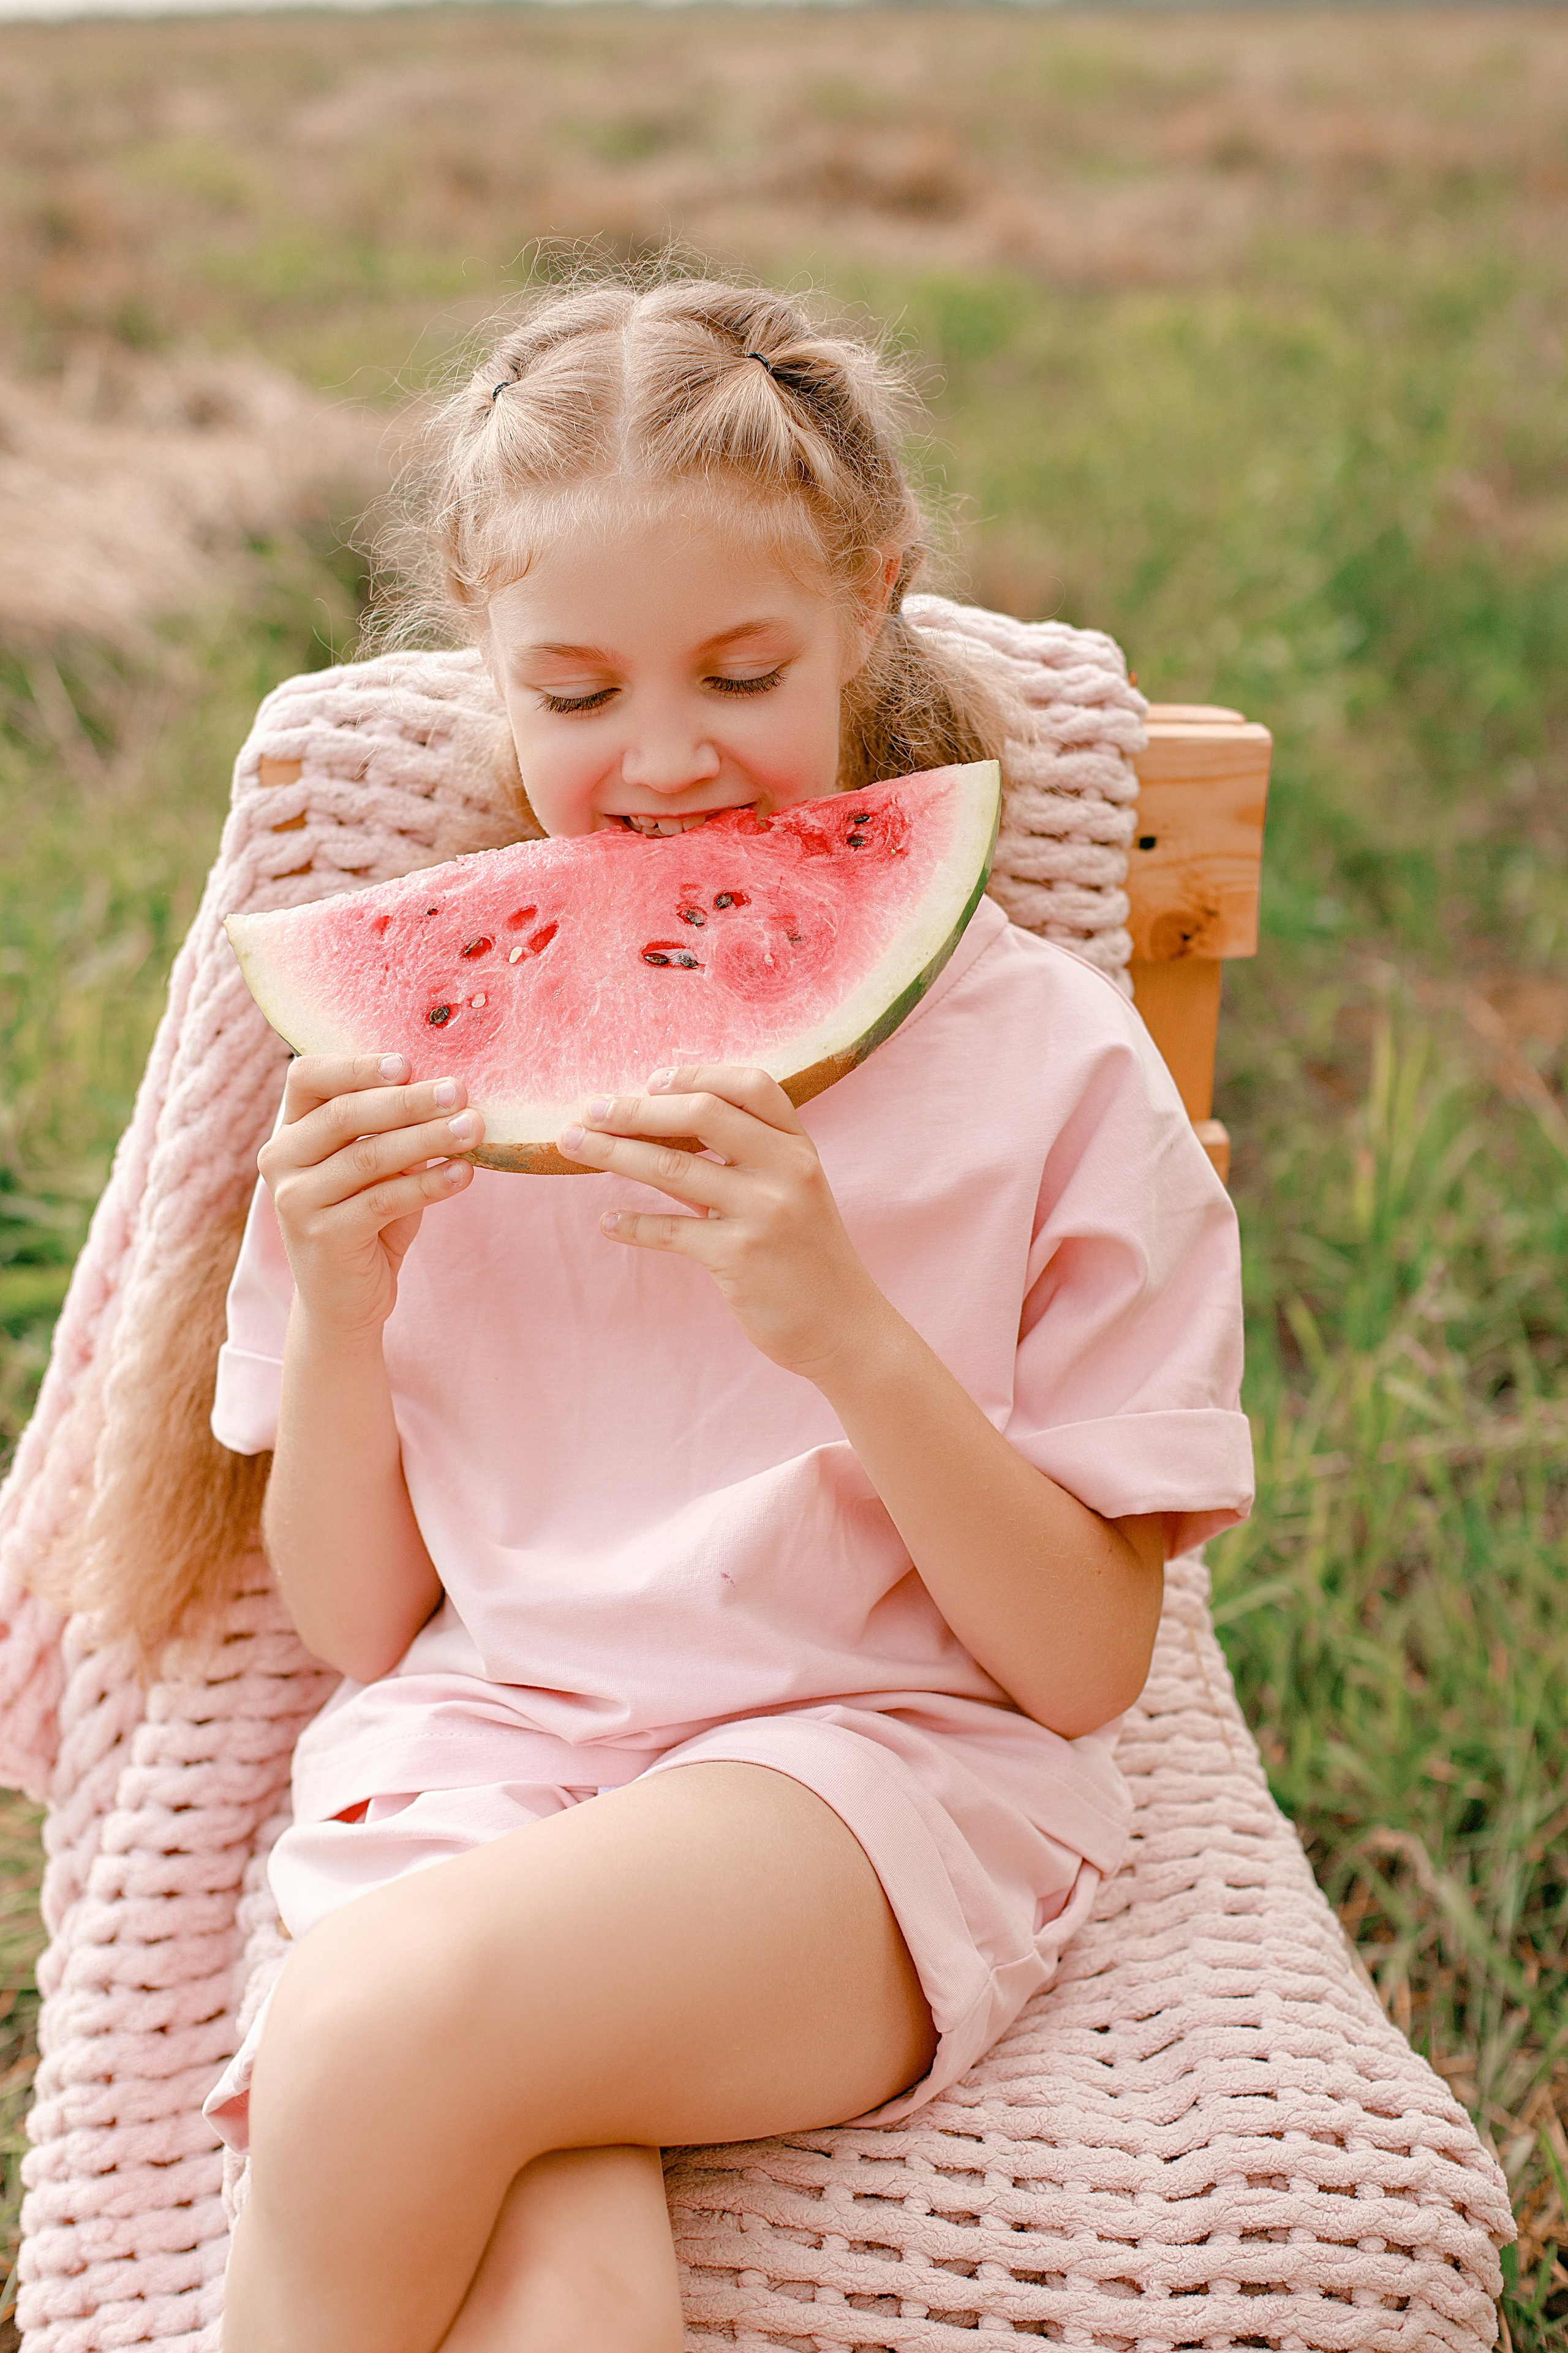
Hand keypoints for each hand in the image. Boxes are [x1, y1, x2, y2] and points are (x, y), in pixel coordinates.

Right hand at [258, 1053, 485, 1343]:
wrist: (343, 1303)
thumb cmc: (368, 1222)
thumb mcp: (379, 1170)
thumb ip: (395, 1134)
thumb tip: (446, 1095)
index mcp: (290, 1130)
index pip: (308, 1076)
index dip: (356, 1065)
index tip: (408, 1063)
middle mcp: (281, 1160)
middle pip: (345, 1114)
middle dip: (408, 1101)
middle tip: (459, 1092)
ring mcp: (295, 1200)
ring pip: (369, 1157)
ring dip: (428, 1139)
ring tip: (473, 1128)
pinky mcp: (323, 1236)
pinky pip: (383, 1200)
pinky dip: (429, 1184)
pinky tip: (464, 1173)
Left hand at [558, 1066, 883, 1379]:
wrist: (845, 1326)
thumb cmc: (808, 1256)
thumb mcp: (792, 1194)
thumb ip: (745, 1159)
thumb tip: (662, 1130)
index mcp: (800, 1147)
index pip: (751, 1085)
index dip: (697, 1075)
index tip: (651, 1081)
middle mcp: (787, 1170)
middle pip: (702, 1114)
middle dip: (636, 1108)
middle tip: (588, 1110)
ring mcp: (764, 1212)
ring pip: (672, 1166)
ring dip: (613, 1153)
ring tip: (572, 1146)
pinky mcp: (739, 1257)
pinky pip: (670, 1230)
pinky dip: (632, 1223)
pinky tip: (607, 1221)